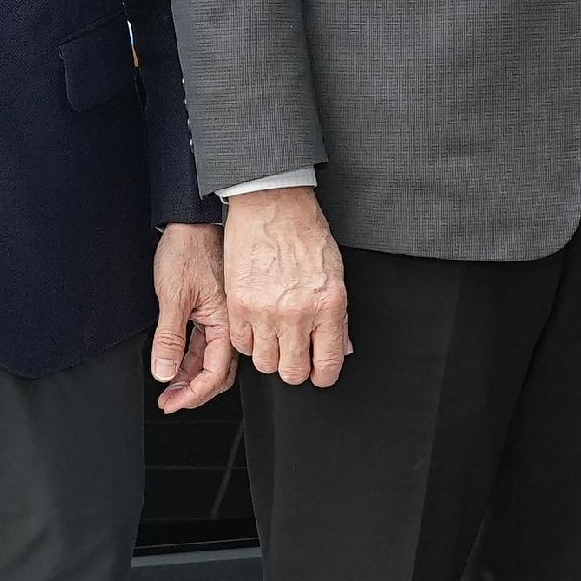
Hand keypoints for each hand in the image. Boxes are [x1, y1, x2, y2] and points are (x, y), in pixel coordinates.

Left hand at [150, 221, 236, 412]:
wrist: (188, 220)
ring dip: (189, 377)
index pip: (215, 372)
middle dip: (193, 391)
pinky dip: (189, 359)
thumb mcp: (173, 296)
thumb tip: (165, 372)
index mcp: (226, 320)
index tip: (173, 403)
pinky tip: (175, 364)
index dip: (194, 393)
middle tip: (170, 402)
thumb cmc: (187, 248)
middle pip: (216, 371)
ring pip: (208, 359)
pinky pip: (203, 344)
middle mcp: (227, 322)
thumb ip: (170, 338)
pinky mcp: (210, 309)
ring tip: (168, 389)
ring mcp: (219, 316)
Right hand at [224, 186, 351, 387]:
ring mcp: (265, 311)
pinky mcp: (239, 304)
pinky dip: (249, 341)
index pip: (328, 364)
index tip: (320, 373)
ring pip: (265, 363)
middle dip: (297, 369)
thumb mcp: (335, 275)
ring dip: (271, 356)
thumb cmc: (305, 232)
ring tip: (275, 339)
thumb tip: (341, 347)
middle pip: (293, 372)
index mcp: (328, 305)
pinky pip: (242, 344)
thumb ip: (338, 317)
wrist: (273, 205)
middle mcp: (297, 313)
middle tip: (296, 355)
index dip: (324, 375)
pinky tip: (257, 326)